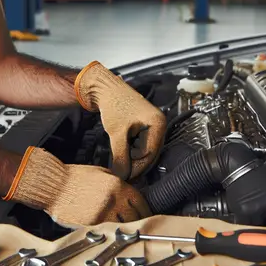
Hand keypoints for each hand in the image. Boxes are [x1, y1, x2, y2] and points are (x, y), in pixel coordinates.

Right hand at [4, 146, 150, 226]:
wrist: (53, 185)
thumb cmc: (74, 177)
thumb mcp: (102, 173)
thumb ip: (118, 184)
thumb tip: (130, 195)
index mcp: (117, 186)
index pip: (140, 202)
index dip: (145, 211)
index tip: (146, 215)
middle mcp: (113, 200)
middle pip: (135, 217)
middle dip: (138, 222)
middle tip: (139, 226)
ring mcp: (102, 214)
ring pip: (122, 227)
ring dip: (125, 230)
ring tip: (126, 232)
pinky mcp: (90, 224)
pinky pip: (106, 231)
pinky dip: (109, 233)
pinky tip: (110, 233)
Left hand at [75, 61, 166, 179]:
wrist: (105, 89)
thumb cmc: (113, 104)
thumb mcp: (117, 133)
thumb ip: (120, 156)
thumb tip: (122, 176)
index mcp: (158, 123)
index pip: (150, 154)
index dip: (136, 167)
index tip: (124, 176)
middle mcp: (159, 125)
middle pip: (150, 154)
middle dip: (135, 165)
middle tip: (122, 175)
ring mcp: (153, 127)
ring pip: (145, 152)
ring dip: (133, 159)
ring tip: (120, 166)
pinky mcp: (146, 128)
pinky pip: (142, 146)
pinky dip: (132, 152)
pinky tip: (123, 156)